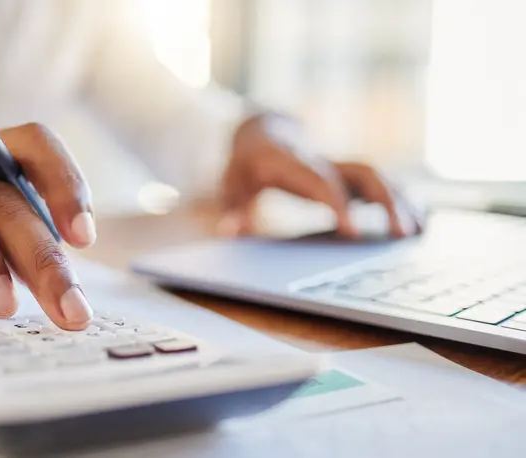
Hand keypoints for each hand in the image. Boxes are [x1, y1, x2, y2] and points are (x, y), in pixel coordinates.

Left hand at [218, 114, 423, 237]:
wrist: (262, 132)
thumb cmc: (246, 164)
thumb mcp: (231, 184)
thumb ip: (233, 208)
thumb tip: (229, 231)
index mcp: (293, 162)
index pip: (321, 182)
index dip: (338, 204)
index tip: (353, 233)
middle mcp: (323, 160)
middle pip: (362, 173)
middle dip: (385, 201)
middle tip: (402, 235)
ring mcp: (339, 164)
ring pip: (378, 176)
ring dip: (401, 202)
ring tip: (420, 233)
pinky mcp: (348, 173)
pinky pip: (381, 182)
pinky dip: (403, 199)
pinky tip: (422, 222)